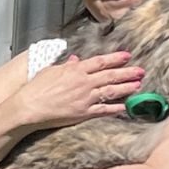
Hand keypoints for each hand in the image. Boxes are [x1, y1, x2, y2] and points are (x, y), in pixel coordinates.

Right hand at [12, 52, 143, 128]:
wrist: (28, 107)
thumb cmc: (35, 89)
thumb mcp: (50, 71)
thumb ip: (66, 66)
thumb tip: (76, 60)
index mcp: (75, 70)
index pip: (100, 62)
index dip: (115, 58)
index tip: (127, 56)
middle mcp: (83, 82)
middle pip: (110, 75)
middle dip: (127, 72)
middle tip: (140, 71)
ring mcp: (85, 98)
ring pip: (111, 91)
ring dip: (126, 88)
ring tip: (138, 85)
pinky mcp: (83, 113)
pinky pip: (103, 110)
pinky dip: (115, 108)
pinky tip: (125, 107)